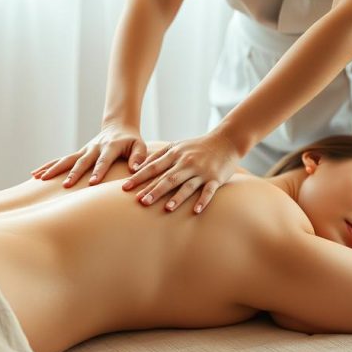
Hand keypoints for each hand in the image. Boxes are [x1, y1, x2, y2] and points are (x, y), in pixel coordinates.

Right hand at [31, 123, 147, 187]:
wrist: (118, 127)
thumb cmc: (131, 141)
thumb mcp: (140, 146)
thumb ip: (138, 157)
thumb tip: (135, 169)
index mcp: (109, 147)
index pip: (103, 161)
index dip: (98, 171)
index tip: (92, 183)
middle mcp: (94, 148)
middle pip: (81, 162)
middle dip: (74, 173)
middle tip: (66, 185)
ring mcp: (83, 151)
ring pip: (66, 160)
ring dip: (54, 169)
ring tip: (41, 179)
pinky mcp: (78, 154)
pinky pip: (61, 161)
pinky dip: (48, 166)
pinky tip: (36, 174)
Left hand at [121, 133, 240, 213]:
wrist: (226, 140)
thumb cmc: (197, 146)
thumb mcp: (176, 146)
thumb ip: (157, 156)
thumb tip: (137, 167)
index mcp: (175, 155)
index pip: (153, 168)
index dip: (139, 177)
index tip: (125, 187)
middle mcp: (186, 163)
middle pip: (168, 178)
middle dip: (153, 190)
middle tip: (140, 201)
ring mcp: (201, 171)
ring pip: (187, 185)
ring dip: (177, 197)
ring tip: (166, 208)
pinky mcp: (215, 178)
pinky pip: (209, 191)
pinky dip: (203, 200)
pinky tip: (196, 210)